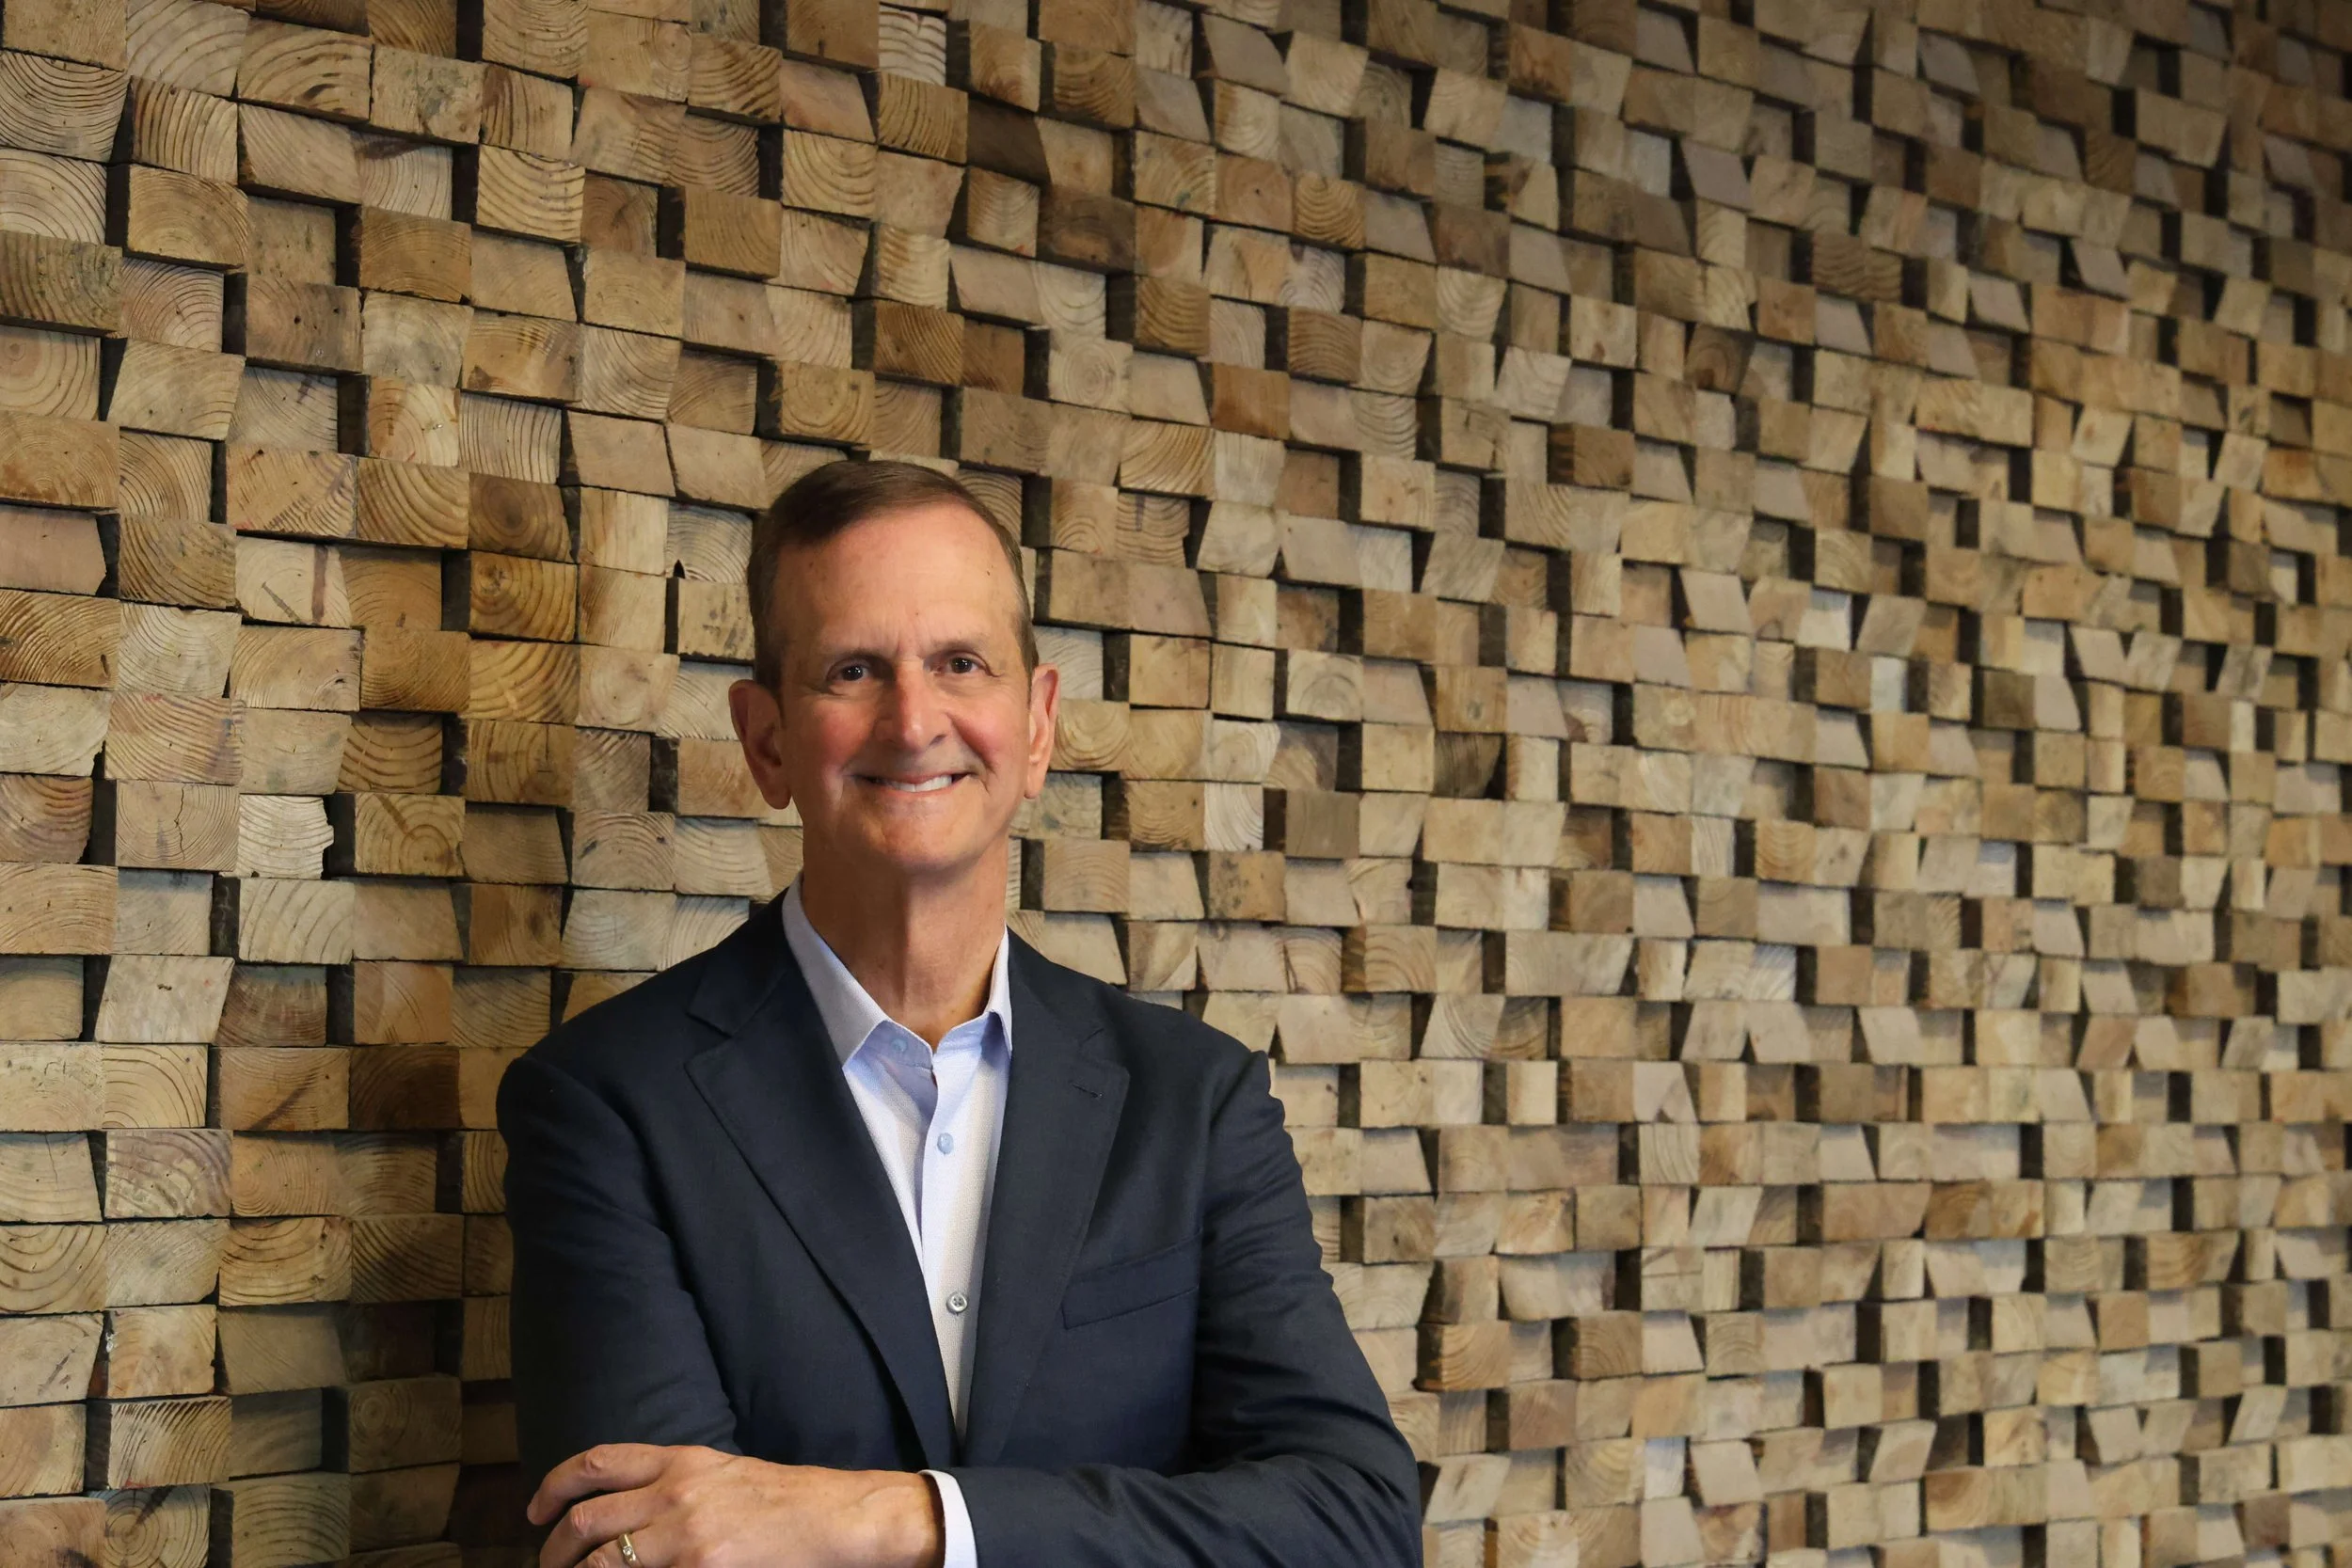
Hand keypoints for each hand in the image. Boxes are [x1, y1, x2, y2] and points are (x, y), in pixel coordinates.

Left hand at [528, 1443, 944, 1567]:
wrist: (836, 1519)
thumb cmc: (786, 1501)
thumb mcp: (724, 1473)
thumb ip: (673, 1484)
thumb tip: (623, 1513)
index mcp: (681, 1460)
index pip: (598, 1463)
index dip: (554, 1486)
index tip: (536, 1513)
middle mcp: (675, 1492)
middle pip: (587, 1518)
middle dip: (553, 1549)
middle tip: (547, 1567)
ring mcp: (685, 1536)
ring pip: (600, 1561)